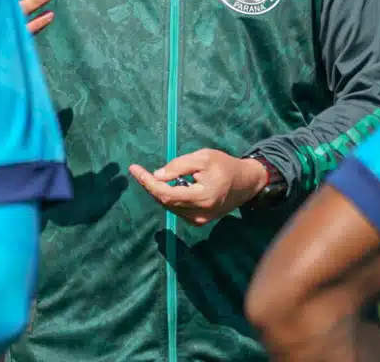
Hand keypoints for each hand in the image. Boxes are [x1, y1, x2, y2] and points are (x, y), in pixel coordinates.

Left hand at [129, 149, 267, 226]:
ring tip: (162, 176)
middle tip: (140, 171)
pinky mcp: (198, 221)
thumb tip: (157, 176)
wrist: (246, 183)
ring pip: (169, 206)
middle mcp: (199, 214)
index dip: (147, 182)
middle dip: (150, 186)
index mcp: (202, 197)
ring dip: (160, 191)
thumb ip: (179, 166)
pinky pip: (177, 209)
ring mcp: (199, 221)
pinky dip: (170, 197)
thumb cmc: (225, 166)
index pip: (166, 194)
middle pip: (165, 201)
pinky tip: (173, 185)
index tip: (134, 169)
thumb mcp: (203, 157)